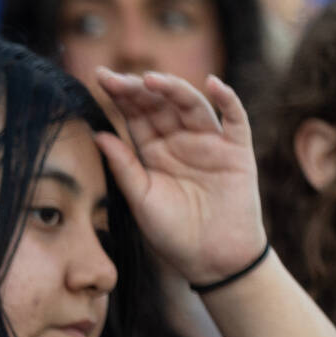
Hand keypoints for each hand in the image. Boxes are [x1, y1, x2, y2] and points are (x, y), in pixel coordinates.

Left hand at [91, 68, 268, 287]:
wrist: (211, 258)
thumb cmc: (172, 232)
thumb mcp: (140, 199)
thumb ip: (123, 166)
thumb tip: (97, 134)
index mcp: (153, 152)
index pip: (136, 116)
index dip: (120, 96)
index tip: (100, 78)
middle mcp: (180, 141)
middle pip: (160, 105)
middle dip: (139, 90)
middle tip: (118, 79)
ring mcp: (209, 143)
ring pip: (191, 106)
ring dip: (173, 90)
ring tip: (151, 80)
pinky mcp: (237, 150)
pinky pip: (235, 119)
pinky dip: (227, 99)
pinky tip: (213, 85)